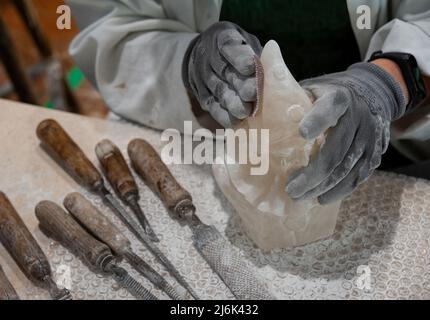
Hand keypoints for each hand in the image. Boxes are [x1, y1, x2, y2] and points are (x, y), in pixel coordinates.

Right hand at [182, 21, 261, 126]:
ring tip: (245, 112)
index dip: (240, 58)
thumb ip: (260, 54)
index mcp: (223, 37)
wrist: (206, 58)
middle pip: (224, 71)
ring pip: (218, 89)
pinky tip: (234, 121)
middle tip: (252, 94)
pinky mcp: (201, 94)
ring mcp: (203, 75)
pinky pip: (211, 105)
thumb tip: (274, 61)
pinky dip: (222, 115)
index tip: (252, 68)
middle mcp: (209, 55)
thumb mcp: (248, 43)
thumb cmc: (239, 51)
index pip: (229, 46)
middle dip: (239, 84)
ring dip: (231, 102)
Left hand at [285, 62, 406, 203]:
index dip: (317, 120)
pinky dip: (339, 190)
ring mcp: (370, 138)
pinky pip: (358, 177)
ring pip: (346, 169)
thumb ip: (292, 101)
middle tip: (290, 189)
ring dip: (322, 187)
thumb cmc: (329, 94)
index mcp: (339, 98)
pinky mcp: (375, 154)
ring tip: (299, 197)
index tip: (302, 133)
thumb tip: (259, 118)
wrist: (372, 92)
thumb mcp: (312, 88)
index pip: (330, 108)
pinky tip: (322, 198)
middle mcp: (359, 117)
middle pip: (336, 151)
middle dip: (312, 174)